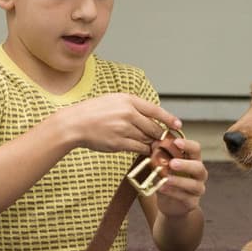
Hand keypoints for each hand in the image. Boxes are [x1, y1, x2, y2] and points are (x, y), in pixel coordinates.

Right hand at [58, 94, 181, 154]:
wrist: (74, 124)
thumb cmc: (92, 112)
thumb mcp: (113, 100)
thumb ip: (131, 106)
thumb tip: (149, 115)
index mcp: (128, 100)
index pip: (155, 110)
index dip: (169, 119)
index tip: (177, 124)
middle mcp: (128, 114)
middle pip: (153, 127)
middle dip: (160, 134)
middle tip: (166, 139)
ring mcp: (124, 129)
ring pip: (147, 138)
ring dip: (152, 143)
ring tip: (155, 146)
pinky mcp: (119, 143)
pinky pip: (139, 148)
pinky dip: (144, 150)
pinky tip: (145, 151)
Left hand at [156, 137, 206, 217]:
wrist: (170, 204)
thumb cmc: (168, 180)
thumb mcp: (163, 167)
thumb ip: (160, 156)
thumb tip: (154, 143)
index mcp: (193, 160)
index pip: (196, 149)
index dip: (188, 145)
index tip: (176, 142)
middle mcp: (199, 174)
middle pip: (198, 167)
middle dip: (185, 165)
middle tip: (172, 163)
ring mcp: (198, 189)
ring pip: (194, 184)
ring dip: (179, 181)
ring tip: (165, 178)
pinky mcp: (192, 203)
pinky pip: (185, 197)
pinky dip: (173, 192)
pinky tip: (162, 188)